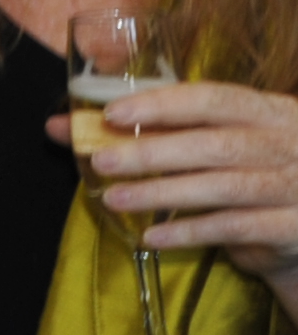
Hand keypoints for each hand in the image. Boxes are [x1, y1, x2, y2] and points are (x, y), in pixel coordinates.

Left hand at [66, 81, 297, 304]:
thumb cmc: (247, 175)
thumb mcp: (211, 146)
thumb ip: (151, 132)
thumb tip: (61, 125)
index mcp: (269, 112)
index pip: (214, 98)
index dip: (163, 104)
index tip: (113, 114)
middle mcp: (289, 143)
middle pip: (214, 144)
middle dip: (153, 153)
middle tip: (102, 161)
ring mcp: (296, 185)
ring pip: (223, 187)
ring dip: (163, 193)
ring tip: (115, 199)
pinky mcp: (294, 226)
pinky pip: (236, 227)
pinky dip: (191, 232)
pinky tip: (153, 236)